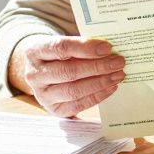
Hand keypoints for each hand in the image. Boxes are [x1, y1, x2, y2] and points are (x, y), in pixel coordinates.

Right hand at [10, 36, 125, 117]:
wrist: (42, 71)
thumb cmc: (58, 54)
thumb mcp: (64, 44)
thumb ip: (82, 45)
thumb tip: (109, 50)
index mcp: (35, 52)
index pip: (61, 48)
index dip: (85, 48)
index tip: (107, 48)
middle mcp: (35, 75)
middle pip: (69, 71)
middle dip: (98, 67)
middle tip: (118, 63)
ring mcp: (42, 95)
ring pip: (73, 90)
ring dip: (100, 83)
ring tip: (118, 75)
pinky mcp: (53, 109)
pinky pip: (77, 105)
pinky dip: (97, 96)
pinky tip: (110, 88)